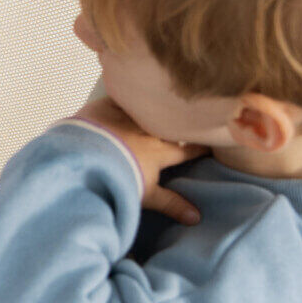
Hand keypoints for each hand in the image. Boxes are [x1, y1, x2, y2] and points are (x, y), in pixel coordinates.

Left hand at [74, 97, 210, 224]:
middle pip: (172, 125)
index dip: (203, 148)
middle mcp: (149, 131)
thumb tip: (197, 218)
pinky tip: (130, 84)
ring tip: (167, 100)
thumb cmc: (116, 178)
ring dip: (157, 106)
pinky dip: (127, 92)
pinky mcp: (107, 106)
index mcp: (160, 152)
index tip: (218, 143)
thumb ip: (171, 203)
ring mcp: (129, 116)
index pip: (188, 149)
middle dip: (184, 122)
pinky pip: (123, 94)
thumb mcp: (145, 194)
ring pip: (150, 108)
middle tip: (197, 116)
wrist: (83, 157)